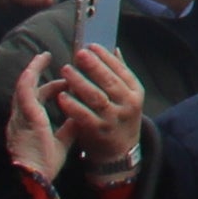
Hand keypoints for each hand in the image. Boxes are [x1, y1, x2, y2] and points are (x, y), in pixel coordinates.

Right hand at [0, 54, 72, 186]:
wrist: (35, 179)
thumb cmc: (45, 165)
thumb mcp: (60, 142)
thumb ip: (68, 128)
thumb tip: (80, 116)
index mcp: (28, 125)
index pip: (37, 101)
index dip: (50, 90)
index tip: (65, 82)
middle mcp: (20, 118)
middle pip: (28, 90)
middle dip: (37, 75)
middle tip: (47, 59)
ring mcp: (20, 116)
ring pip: (23, 87)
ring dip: (32, 71)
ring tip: (42, 57)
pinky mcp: (25, 116)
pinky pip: (24, 92)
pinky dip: (31, 77)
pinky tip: (37, 66)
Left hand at [47, 42, 146, 172]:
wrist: (118, 153)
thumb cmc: (118, 119)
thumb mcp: (126, 97)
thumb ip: (119, 74)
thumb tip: (113, 49)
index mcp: (135, 92)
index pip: (121, 70)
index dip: (106, 57)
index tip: (91, 45)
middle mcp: (128, 104)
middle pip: (109, 81)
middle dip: (94, 65)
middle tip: (78, 53)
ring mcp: (113, 118)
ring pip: (96, 97)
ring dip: (80, 82)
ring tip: (66, 69)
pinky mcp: (98, 131)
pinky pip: (84, 116)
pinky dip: (73, 105)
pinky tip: (62, 95)